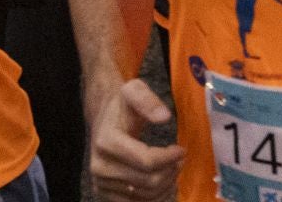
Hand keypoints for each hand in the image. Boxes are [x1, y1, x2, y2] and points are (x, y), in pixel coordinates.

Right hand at [87, 79, 184, 201]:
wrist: (103, 118)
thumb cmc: (122, 106)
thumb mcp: (134, 91)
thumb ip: (148, 100)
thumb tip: (164, 117)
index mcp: (106, 142)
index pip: (147, 161)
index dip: (170, 158)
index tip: (181, 150)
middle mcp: (99, 166)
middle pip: (149, 182)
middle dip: (170, 172)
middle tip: (179, 160)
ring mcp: (101, 183)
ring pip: (146, 196)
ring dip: (166, 186)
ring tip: (172, 170)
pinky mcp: (105, 194)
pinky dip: (156, 198)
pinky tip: (164, 185)